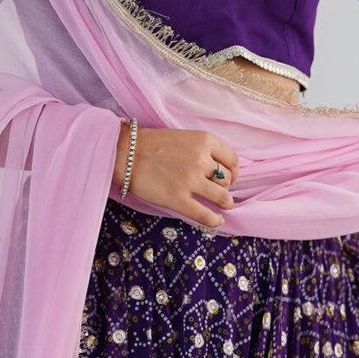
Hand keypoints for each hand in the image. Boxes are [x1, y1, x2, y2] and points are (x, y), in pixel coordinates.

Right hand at [110, 124, 238, 229]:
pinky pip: (205, 214)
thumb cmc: (151, 145)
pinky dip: (215, 220)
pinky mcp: (178, 199)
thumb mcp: (183, 137)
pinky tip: (217, 220)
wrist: (125, 154)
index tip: (229, 178)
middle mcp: (201, 160)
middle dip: (225, 187)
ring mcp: (190, 180)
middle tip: (217, 191)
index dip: (233, 172)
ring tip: (222, 206)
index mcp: (204, 141)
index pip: (232, 160)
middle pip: (227, 180)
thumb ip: (202, 150)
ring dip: (225, 203)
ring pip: (223, 197)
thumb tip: (219, 169)